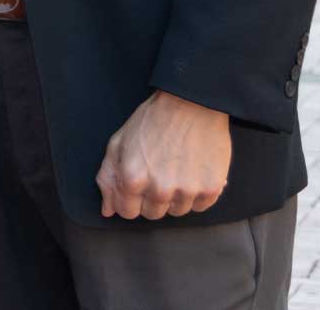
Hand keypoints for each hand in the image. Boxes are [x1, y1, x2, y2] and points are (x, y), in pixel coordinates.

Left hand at [97, 90, 231, 218]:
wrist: (192, 104)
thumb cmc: (152, 120)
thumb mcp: (118, 143)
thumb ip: (108, 178)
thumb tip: (108, 210)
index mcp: (132, 178)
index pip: (127, 212)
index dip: (130, 200)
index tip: (137, 188)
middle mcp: (159, 189)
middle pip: (152, 214)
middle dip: (151, 198)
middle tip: (157, 174)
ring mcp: (187, 191)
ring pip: (177, 212)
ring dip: (175, 197)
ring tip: (176, 170)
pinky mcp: (211, 188)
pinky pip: (200, 207)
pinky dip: (197, 194)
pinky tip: (193, 172)